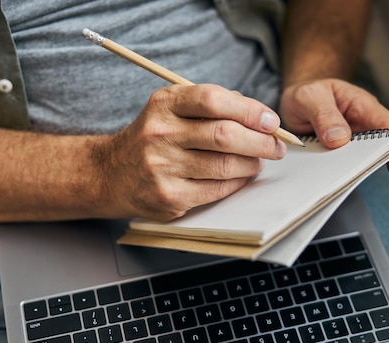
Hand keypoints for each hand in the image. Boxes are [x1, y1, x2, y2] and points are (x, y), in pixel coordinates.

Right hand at [94, 84, 286, 220]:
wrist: (112, 173)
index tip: (271, 121)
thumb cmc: (154, 137)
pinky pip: (217, 189)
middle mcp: (160, 133)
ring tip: (259, 161)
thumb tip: (261, 117)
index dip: (249, 110)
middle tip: (277, 146)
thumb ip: (213, 105)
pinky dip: (237, 183)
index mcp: (164, 104)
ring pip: (225, 166)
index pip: (213, 100)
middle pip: (225, 135)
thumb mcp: (173, 109)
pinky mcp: (169, 196)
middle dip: (261, 142)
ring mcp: (162, 167)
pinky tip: (241, 177)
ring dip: (252, 164)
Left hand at [279, 78, 388, 179]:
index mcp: (362, 105)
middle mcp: (361, 125)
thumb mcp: (309, 96)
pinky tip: (331, 182)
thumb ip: (323, 114)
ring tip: (344, 181)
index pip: (387, 125)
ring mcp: (350, 143)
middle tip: (362, 177)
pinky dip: (340, 174)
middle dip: (376, 164)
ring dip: (355, 171)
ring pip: (360, 160)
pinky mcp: (338, 155)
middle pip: (379, 148)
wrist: (295, 101)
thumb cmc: (308, 94)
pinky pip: (343, 167)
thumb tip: (339, 139)